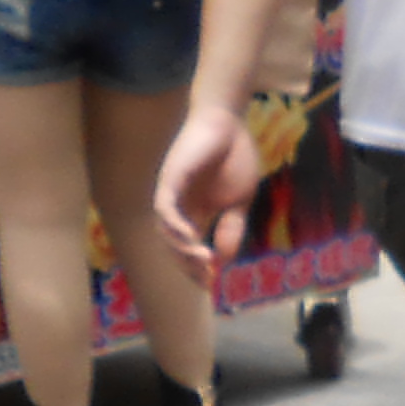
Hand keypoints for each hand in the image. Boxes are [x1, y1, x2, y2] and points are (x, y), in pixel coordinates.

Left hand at [152, 97, 267, 271]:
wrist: (229, 123)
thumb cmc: (234, 156)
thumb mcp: (240, 201)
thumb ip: (232, 228)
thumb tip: (225, 259)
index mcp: (195, 213)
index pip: (188, 248)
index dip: (197, 267)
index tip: (212, 282)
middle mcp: (178, 208)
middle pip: (174, 245)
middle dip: (188, 265)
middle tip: (205, 278)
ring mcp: (172, 195)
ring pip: (167, 232)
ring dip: (183, 250)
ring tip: (204, 261)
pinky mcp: (169, 181)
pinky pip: (164, 210)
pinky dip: (175, 227)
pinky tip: (190, 239)